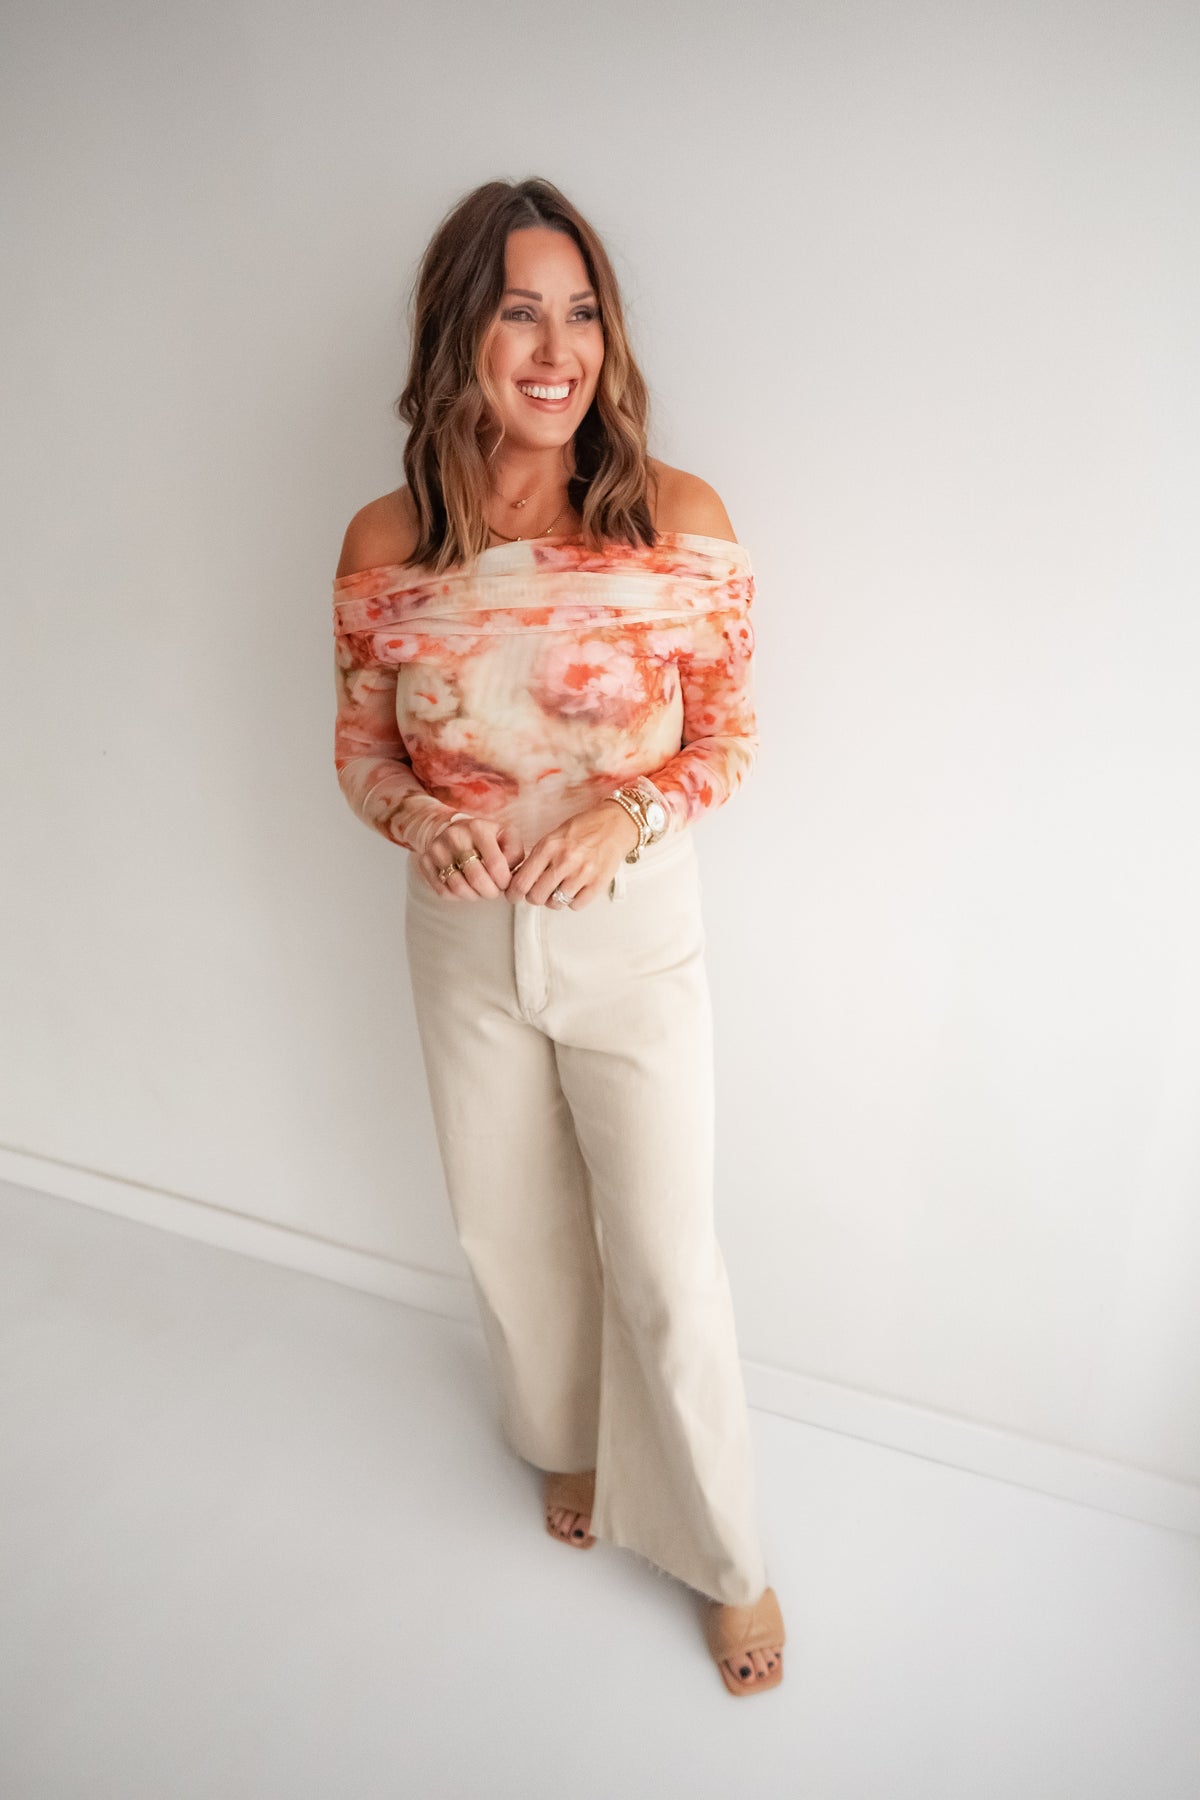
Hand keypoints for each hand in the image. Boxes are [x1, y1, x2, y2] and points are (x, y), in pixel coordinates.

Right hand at [415, 815, 525, 899]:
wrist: (453, 830)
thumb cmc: (486, 838)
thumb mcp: (506, 836)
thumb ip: (515, 853)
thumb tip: (510, 875)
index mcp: (478, 828)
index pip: (495, 865)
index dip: (504, 881)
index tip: (505, 883)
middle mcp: (455, 836)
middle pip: (476, 879)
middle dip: (490, 892)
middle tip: (494, 891)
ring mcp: (437, 849)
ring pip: (458, 888)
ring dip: (474, 896)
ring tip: (480, 890)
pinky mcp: (425, 862)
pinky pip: (443, 892)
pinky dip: (458, 896)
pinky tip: (465, 887)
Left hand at [505, 800, 640, 909]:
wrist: (614, 825)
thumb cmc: (585, 829)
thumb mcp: (554, 837)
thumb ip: (538, 858)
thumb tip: (521, 878)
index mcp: (549, 847)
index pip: (521, 882)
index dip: (514, 893)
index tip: (513, 896)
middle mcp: (564, 861)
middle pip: (536, 897)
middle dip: (534, 897)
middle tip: (538, 892)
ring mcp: (582, 874)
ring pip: (555, 903)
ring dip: (555, 899)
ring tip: (560, 887)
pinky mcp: (597, 884)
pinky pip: (576, 905)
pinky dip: (573, 901)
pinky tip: (575, 889)